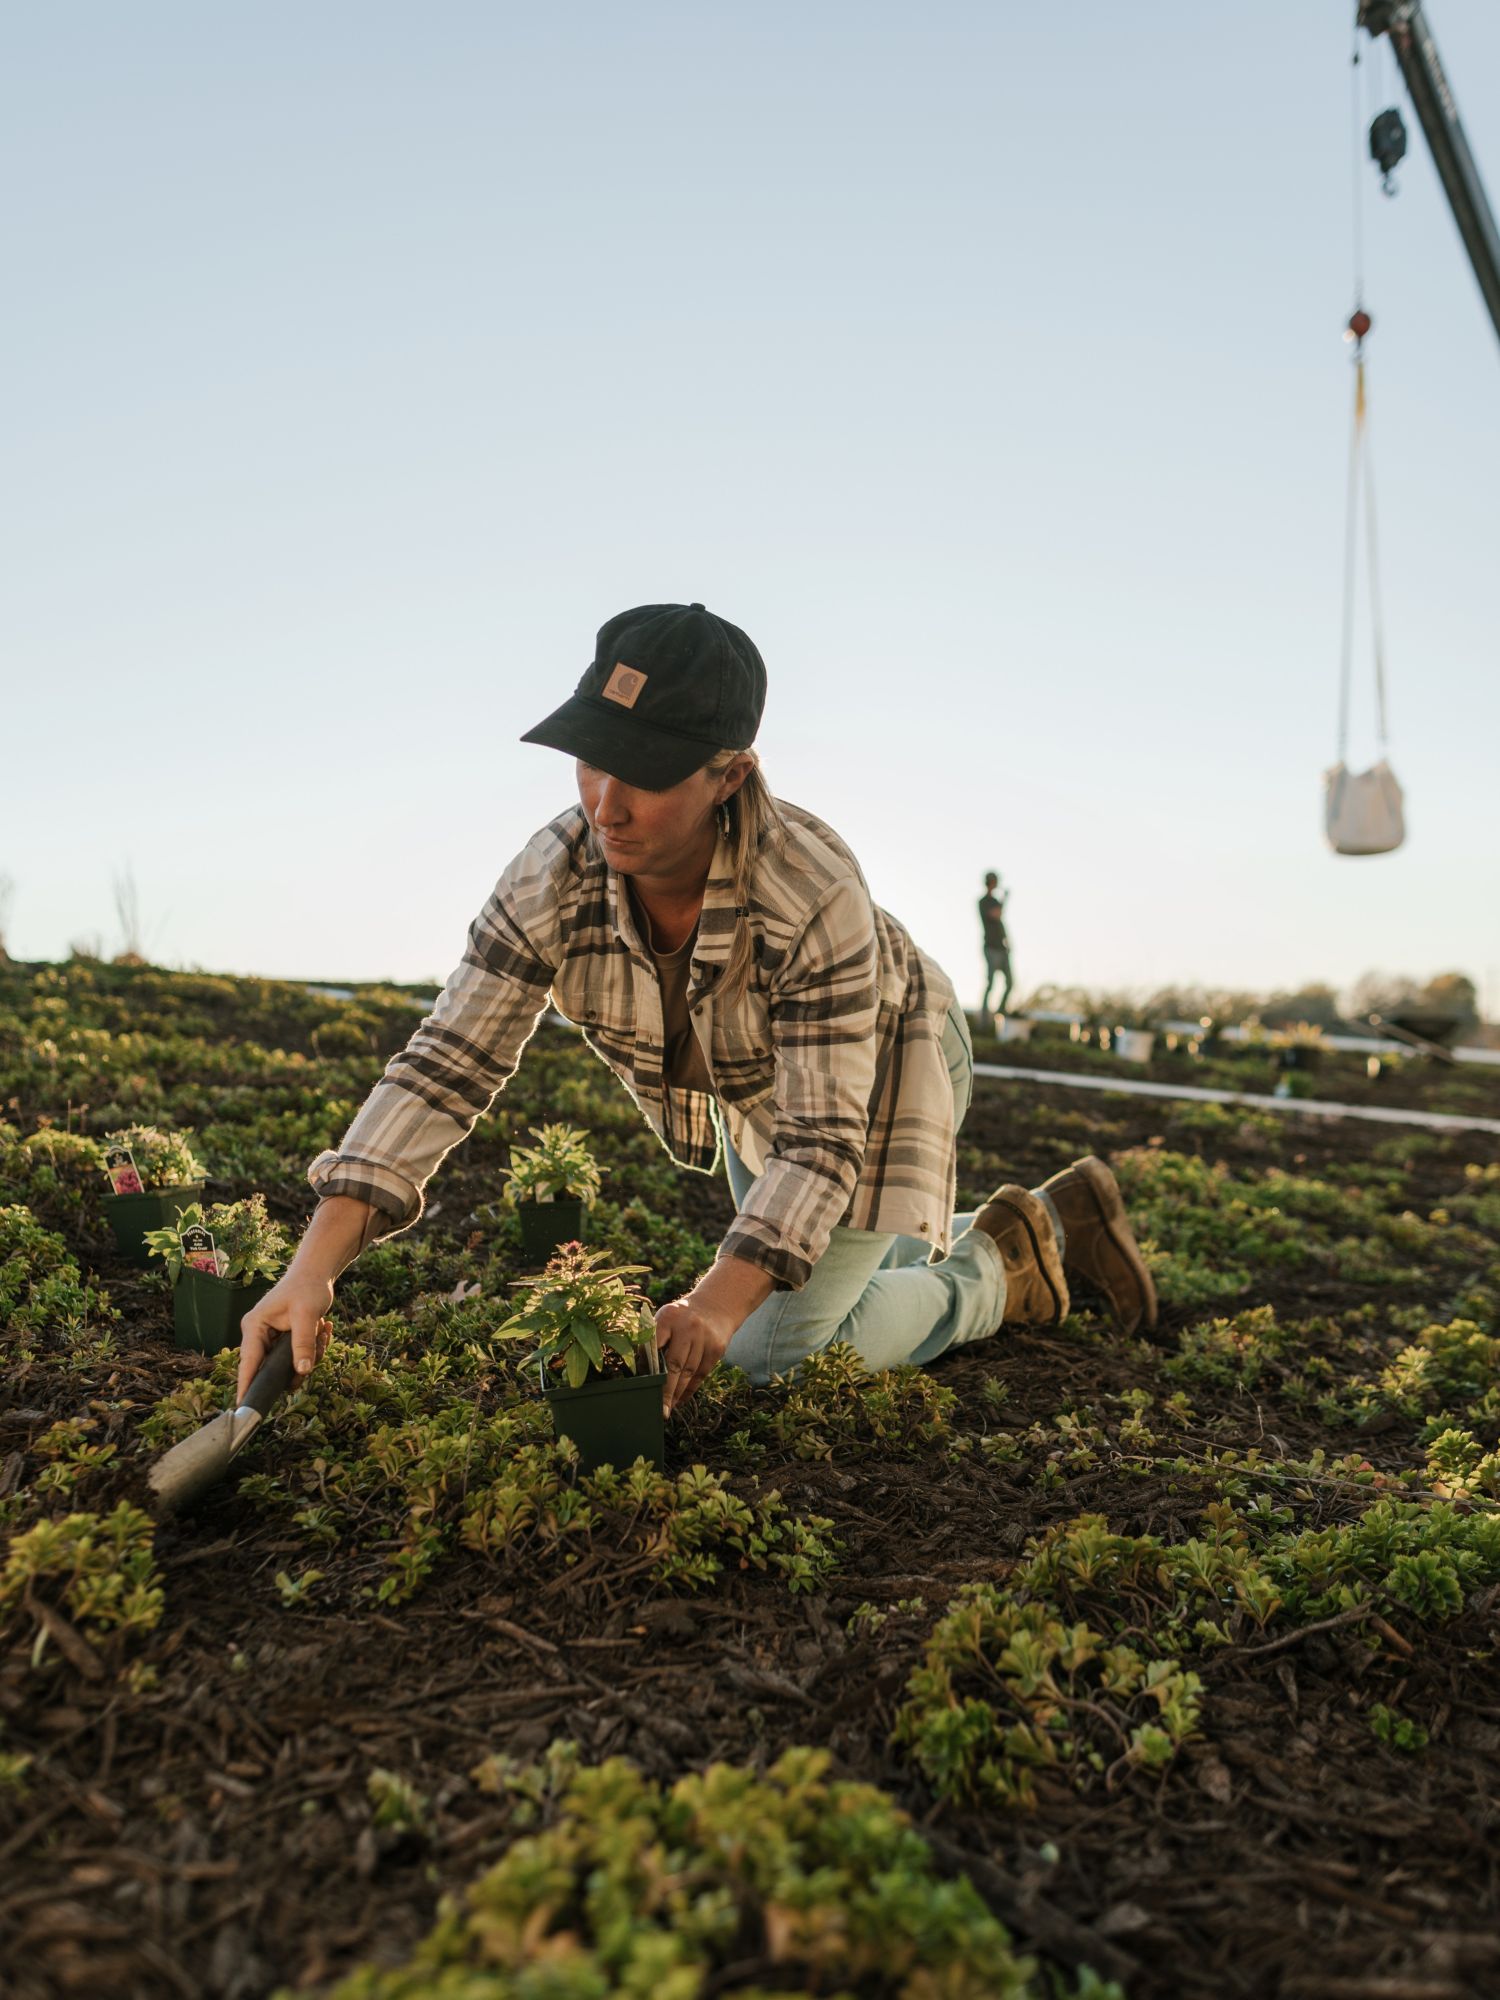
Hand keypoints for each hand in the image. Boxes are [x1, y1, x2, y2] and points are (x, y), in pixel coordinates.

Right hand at [236, 1271, 335, 1400]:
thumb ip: (303, 1343)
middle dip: (298, 1363)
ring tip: (322, 1331)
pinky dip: (314, 1348)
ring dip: (311, 1353)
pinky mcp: (284, 1342)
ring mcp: (271, 1340)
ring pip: (289, 1365)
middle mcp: (259, 1335)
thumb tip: (302, 1371)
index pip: (249, 1362)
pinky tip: (323, 1329)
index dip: (247, 1385)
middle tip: (318, 1348)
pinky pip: (298, 1357)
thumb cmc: (307, 1288)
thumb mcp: (306, 1315)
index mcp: (255, 1327)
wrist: (316, 1274)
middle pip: (272, 1368)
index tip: (244, 1407)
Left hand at [654, 1296, 735, 1413]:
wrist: (715, 1305)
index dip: (648, 1366)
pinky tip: (681, 1399)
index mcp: (669, 1317)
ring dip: (678, 1393)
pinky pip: (702, 1373)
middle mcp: (688, 1327)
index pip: (655, 1344)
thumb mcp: (665, 1319)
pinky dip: (691, 1389)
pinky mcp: (716, 1348)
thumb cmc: (680, 1318)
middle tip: (659, 1409)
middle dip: (665, 1389)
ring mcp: (704, 1338)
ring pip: (689, 1372)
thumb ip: (653, 1339)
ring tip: (668, 1408)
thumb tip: (641, 1370)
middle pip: (674, 1364)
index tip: (643, 1384)